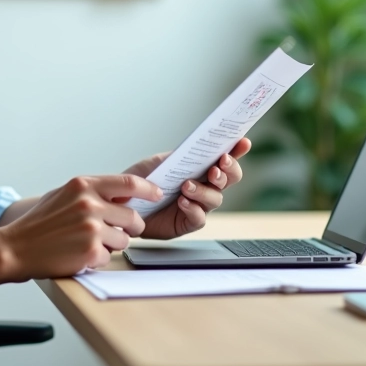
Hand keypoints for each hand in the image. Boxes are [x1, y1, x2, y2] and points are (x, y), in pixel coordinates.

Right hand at [0, 175, 160, 278]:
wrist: (16, 247)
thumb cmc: (40, 223)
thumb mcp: (64, 195)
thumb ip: (91, 192)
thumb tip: (122, 193)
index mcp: (83, 186)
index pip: (128, 183)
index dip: (148, 189)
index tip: (158, 194)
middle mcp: (89, 204)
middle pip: (132, 216)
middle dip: (133, 227)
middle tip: (124, 231)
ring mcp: (90, 228)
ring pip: (124, 239)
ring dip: (113, 244)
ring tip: (89, 243)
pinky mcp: (90, 251)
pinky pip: (109, 256)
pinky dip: (98, 258)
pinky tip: (79, 254)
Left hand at [128, 138, 250, 240]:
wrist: (122, 201)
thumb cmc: (142, 180)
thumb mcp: (160, 162)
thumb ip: (181, 156)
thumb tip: (200, 146)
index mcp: (200, 168)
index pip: (224, 158)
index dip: (237, 151)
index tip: (243, 142)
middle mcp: (204, 186)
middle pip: (229, 179)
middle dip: (228, 170)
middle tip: (220, 164)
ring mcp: (198, 205)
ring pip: (215, 198)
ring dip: (204, 190)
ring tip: (187, 185)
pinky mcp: (187, 223)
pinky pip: (199, 217)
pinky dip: (193, 208)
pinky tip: (183, 202)